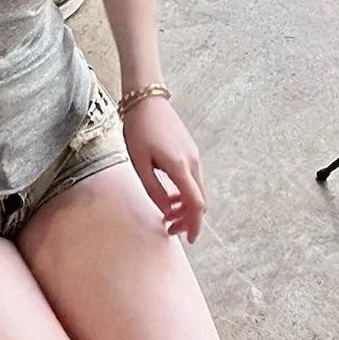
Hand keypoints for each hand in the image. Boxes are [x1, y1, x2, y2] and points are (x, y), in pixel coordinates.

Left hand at [121, 95, 205, 243]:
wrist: (147, 100)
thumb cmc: (139, 129)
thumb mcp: (139, 162)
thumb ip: (153, 189)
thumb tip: (166, 210)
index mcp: (180, 166)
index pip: (195, 203)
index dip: (193, 224)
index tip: (187, 239)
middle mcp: (193, 162)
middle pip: (200, 200)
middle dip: (188, 219)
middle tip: (169, 228)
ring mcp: (194, 156)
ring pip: (197, 190)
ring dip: (186, 206)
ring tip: (167, 214)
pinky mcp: (190, 151)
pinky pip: (193, 179)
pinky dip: (186, 193)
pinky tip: (170, 197)